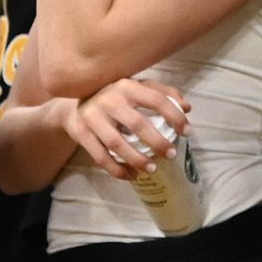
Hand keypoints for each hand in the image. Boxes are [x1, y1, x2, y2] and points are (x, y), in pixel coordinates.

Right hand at [63, 78, 191, 180]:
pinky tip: (131, 176)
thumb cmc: (115, 97)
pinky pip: (100, 157)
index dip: (174, 116)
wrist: (75, 104)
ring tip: (152, 169)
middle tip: (171, 154)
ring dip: (137, 159)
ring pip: (117, 144)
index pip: (156, 100)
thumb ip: (162, 93)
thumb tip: (186, 108)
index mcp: (127, 85)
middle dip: (157, 142)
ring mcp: (93, 116)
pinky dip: (117, 170)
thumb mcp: (137, 87)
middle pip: (137, 124)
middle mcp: (109, 99)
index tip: (186, 131)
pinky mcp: (80, 133)